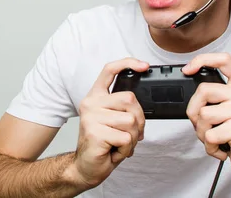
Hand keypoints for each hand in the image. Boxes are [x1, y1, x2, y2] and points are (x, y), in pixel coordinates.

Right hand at [71, 58, 148, 188]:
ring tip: (119, 143)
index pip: (109, 70)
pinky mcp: (95, 133)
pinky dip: (127, 149)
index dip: (127, 63)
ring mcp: (91, 117)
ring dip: (132, 138)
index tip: (143, 66)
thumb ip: (123, 107)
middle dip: (139, 120)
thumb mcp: (113, 120)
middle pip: (129, 99)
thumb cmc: (103, 144)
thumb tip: (139, 103)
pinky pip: (126, 138)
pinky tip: (114, 151)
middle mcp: (91, 103)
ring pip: (131, 121)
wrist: (86, 167)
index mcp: (96, 96)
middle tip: (129, 133)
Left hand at [183, 53, 230, 180]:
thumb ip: (218, 96)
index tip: (188, 70)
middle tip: (203, 125)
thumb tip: (191, 92)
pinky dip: (210, 146)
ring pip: (203, 114)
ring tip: (215, 138)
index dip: (202, 60)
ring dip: (202, 132)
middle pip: (203, 90)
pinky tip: (221, 148)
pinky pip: (210, 135)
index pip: (223, 60)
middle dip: (193, 111)